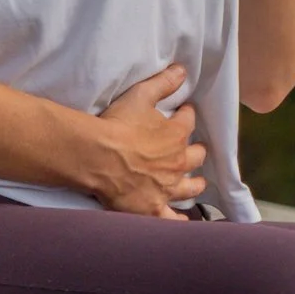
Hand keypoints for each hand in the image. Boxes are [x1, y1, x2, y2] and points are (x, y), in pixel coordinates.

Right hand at [80, 60, 205, 215]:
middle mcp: (178, 163)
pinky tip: (184, 223)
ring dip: (194, 184)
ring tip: (197, 183)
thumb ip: (163, 82)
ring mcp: (168, 188)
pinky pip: (171, 220)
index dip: (186, 115)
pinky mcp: (154, 209)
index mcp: (176, 135)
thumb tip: (182, 70)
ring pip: (190, 188)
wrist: (98, 157)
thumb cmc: (117, 124)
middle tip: (193, 150)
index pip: (188, 121)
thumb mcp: (140, 96)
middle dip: (196, 152)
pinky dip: (179, 222)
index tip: (184, 113)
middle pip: (195, 157)